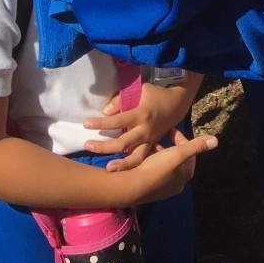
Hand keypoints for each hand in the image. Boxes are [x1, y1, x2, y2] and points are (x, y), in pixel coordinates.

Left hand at [84, 80, 198, 168]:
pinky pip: (141, 159)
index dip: (101, 122)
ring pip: (135, 158)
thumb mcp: (141, 90)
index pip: (117, 120)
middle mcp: (145, 130)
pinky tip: (119, 172)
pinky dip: (131, 166)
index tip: (86, 123)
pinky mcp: (152, 146)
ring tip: (107, 169)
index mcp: (142, 114)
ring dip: (121, 165)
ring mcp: (150, 141)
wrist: (177, 103)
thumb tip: (106, 112)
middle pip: (123, 143)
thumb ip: (122, 100)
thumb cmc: (155, 95)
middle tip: (86, 145)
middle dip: (104, 147)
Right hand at [117, 128, 216, 204]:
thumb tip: (216, 141)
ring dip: (157, 152)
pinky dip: (148, 161)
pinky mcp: (148, 189)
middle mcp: (176, 184)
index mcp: (185, 175)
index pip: (188, 152)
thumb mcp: (179, 153)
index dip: (180, 138)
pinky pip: (151, 171)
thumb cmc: (158, 167)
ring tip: (148, 143)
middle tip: (158, 136)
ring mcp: (161, 188)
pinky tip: (141, 154)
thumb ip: (196, 146)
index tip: (170, 129)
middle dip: (168, 146)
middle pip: (174, 159)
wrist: (132, 186)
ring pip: (162, 164)